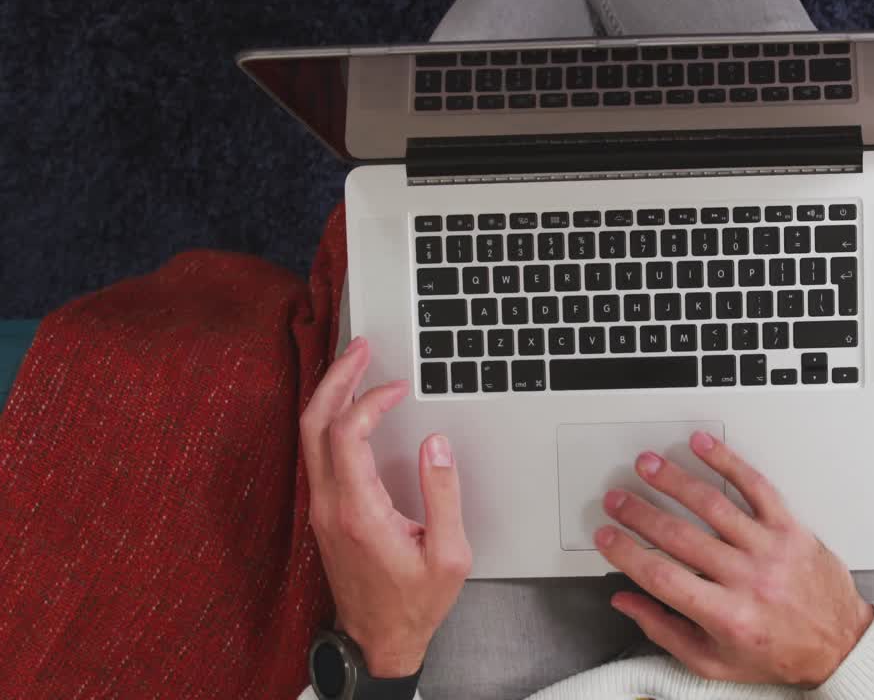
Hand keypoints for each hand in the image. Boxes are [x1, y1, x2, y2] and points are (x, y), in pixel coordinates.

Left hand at [299, 337, 471, 677]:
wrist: (378, 640)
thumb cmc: (414, 603)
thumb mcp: (449, 555)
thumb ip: (443, 494)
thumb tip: (437, 444)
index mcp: (359, 512)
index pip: (347, 434)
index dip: (370, 401)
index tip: (398, 388)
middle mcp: (330, 506)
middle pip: (314, 423)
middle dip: (336, 378)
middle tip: (360, 348)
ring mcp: (321, 508)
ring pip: (308, 435)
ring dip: (328, 394)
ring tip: (353, 365)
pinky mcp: (324, 512)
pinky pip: (315, 450)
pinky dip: (329, 417)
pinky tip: (347, 405)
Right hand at [595, 432, 873, 687]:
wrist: (839, 644)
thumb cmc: (778, 653)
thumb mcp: (715, 662)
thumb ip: (665, 631)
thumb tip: (626, 601)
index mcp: (727, 617)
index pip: (662, 577)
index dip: (627, 554)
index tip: (606, 537)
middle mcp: (749, 580)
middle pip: (680, 536)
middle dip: (639, 513)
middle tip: (617, 498)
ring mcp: (771, 549)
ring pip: (713, 505)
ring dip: (674, 480)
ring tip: (647, 465)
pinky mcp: (790, 528)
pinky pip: (756, 487)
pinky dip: (727, 461)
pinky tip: (703, 446)